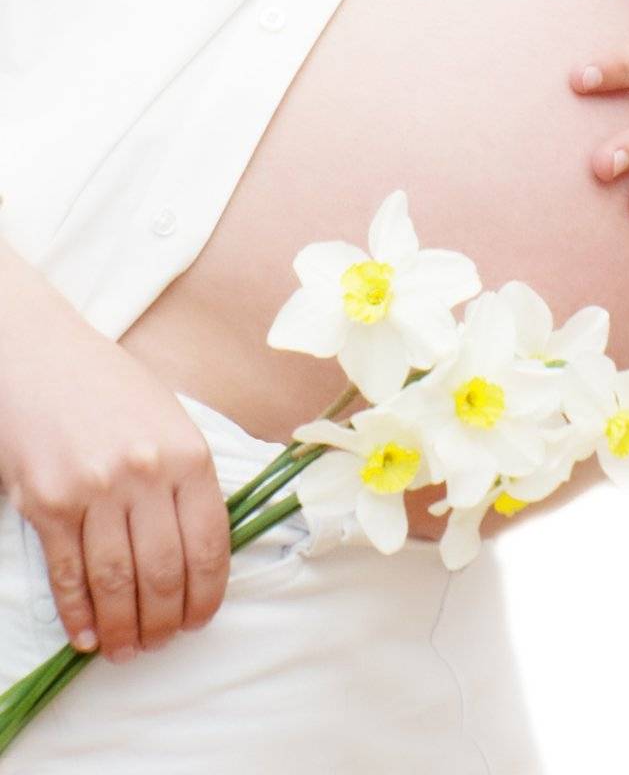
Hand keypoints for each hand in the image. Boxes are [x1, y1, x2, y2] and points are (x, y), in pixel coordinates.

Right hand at [0, 247, 230, 663]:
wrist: (40, 358)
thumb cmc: (110, 388)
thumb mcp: (169, 420)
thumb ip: (187, 479)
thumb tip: (201, 550)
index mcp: (188, 454)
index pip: (210, 543)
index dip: (208, 594)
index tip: (201, 619)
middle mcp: (146, 474)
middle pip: (164, 571)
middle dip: (166, 620)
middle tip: (161, 643)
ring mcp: (94, 490)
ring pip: (116, 581)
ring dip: (125, 627)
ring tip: (129, 649)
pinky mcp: (47, 503)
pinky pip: (68, 573)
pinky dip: (79, 613)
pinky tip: (87, 635)